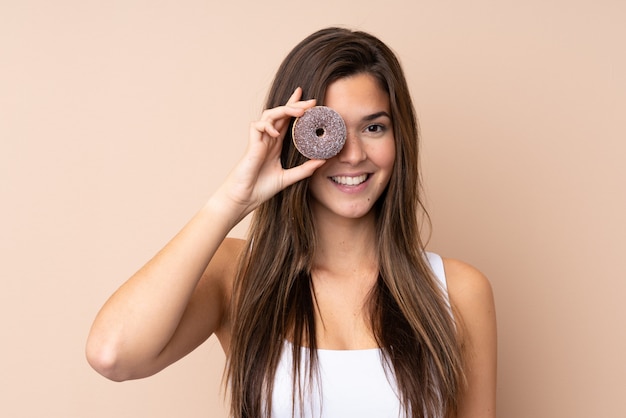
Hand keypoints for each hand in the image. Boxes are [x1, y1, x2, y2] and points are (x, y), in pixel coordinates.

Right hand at [214, 88, 325, 221]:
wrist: (245, 197)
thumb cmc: (262, 188)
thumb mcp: (288, 178)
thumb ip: (305, 170)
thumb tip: (323, 161)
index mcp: (276, 144)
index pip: (287, 121)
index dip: (296, 108)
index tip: (311, 101)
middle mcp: (268, 139)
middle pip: (281, 113)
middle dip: (295, 104)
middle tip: (312, 101)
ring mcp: (259, 140)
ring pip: (270, 115)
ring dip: (284, 110)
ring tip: (299, 111)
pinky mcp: (251, 144)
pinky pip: (257, 126)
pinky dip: (267, 126)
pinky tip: (275, 133)